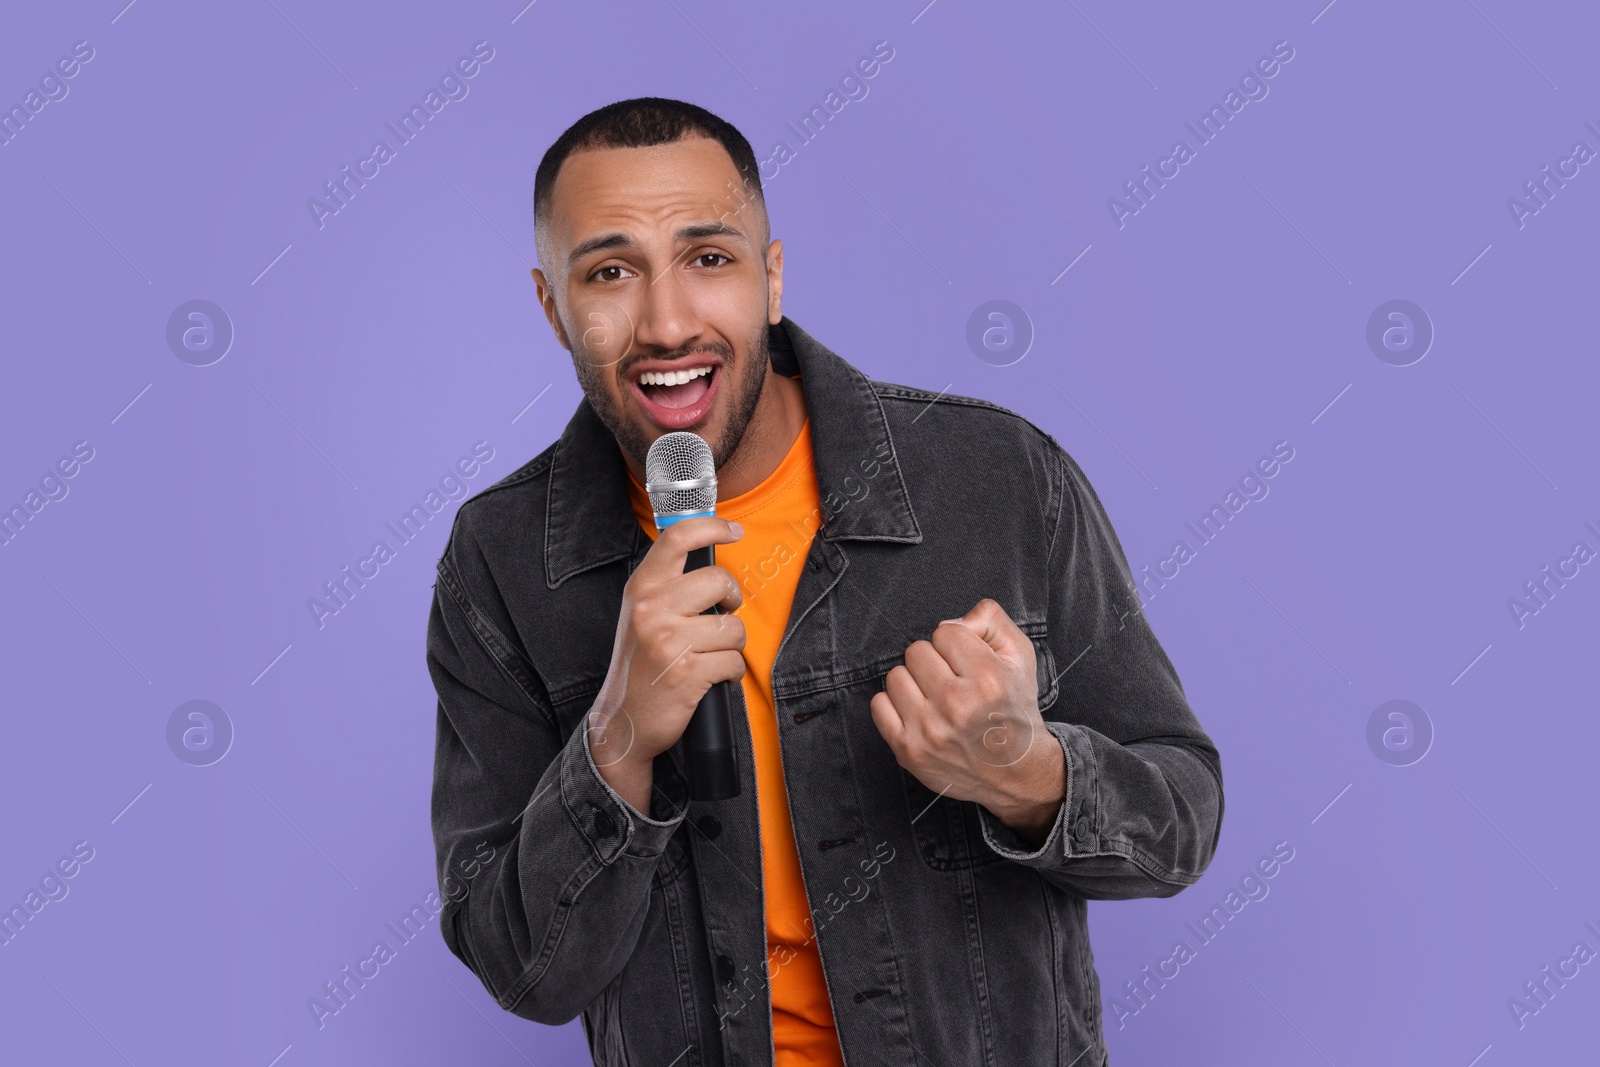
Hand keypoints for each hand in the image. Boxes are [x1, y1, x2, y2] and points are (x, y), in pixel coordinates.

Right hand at [588, 516, 746, 811]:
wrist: (622, 722)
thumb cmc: (639, 665)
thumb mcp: (640, 614)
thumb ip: (667, 583)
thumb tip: (709, 549)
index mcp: (641, 588)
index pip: (677, 537)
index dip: (713, 526)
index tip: (734, 529)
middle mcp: (651, 609)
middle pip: (719, 580)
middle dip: (731, 600)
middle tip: (722, 615)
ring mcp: (668, 641)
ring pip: (733, 627)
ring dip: (730, 646)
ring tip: (708, 656)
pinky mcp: (687, 673)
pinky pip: (734, 662)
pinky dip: (730, 673)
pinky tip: (710, 678)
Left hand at [869, 599, 1064, 844]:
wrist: (1017, 774)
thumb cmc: (1014, 709)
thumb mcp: (1020, 657)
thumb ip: (990, 621)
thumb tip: (952, 621)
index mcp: (988, 680)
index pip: (945, 632)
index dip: (956, 644)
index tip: (967, 664)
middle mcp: (958, 706)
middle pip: (916, 651)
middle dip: (934, 661)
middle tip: (952, 682)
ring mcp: (930, 731)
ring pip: (895, 676)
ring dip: (913, 683)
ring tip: (936, 699)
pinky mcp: (908, 751)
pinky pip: (879, 705)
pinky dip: (894, 705)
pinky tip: (918, 713)